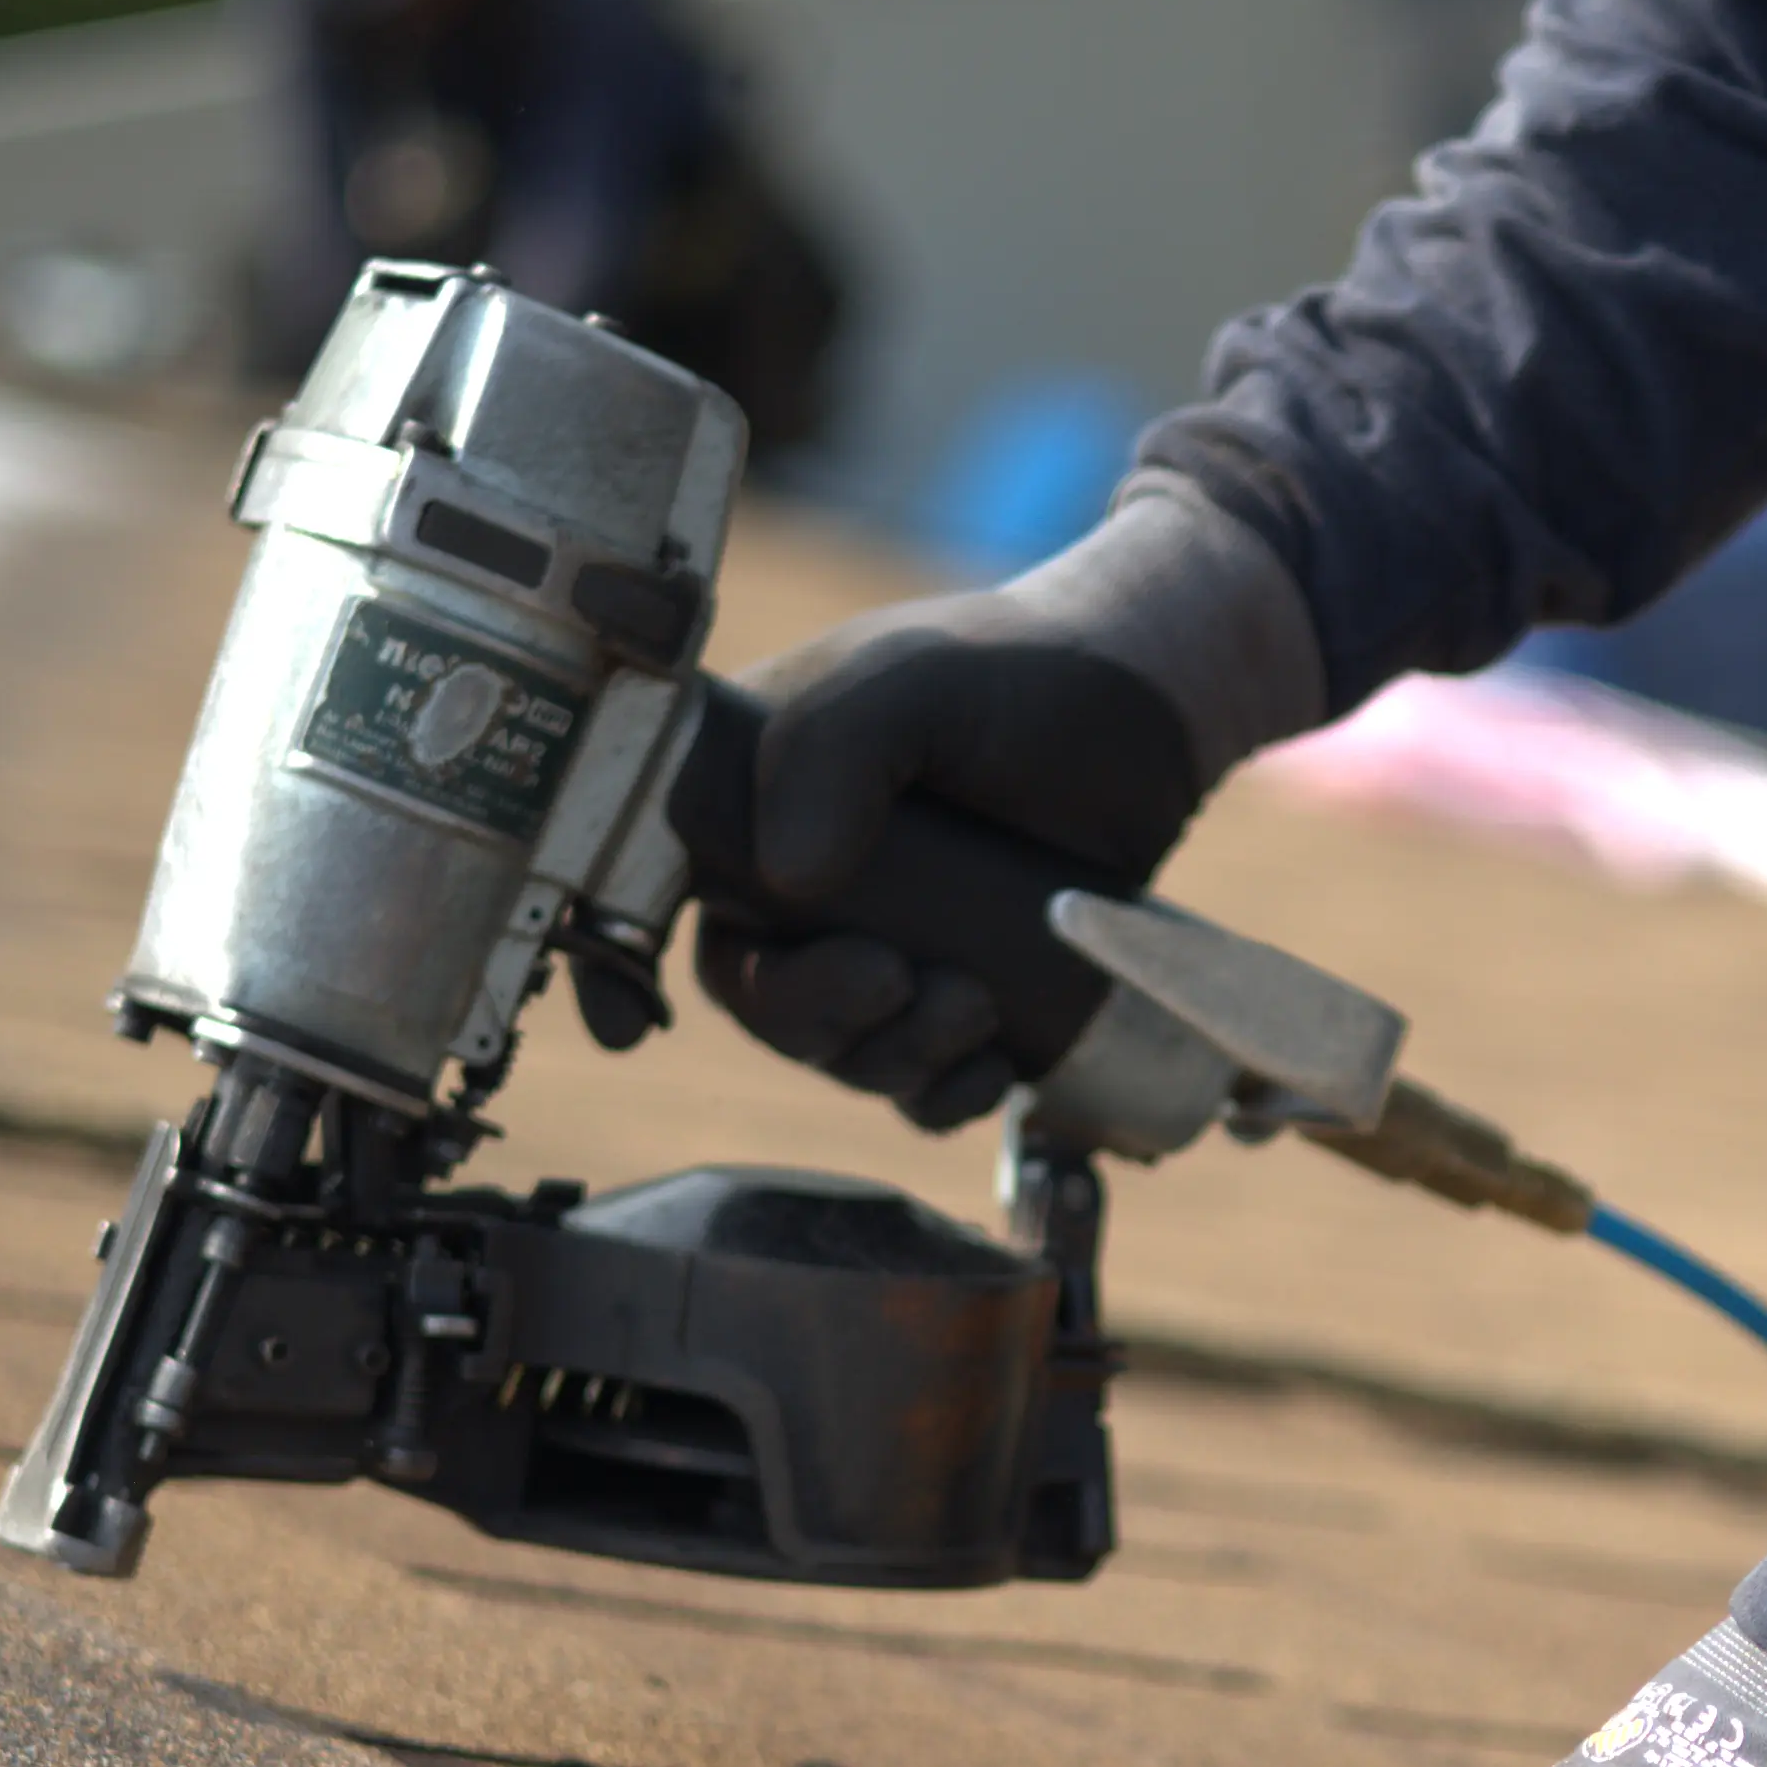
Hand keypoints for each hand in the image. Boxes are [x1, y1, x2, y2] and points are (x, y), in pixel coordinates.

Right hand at [693, 480, 1325, 1130]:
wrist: (1149, 712)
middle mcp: (794, 878)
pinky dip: (944, 1093)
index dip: (617, 961)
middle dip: (814, 1013)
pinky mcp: (954, 994)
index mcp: (747, 796)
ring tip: (972, 1001)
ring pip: (838, 1048)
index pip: (645, 886)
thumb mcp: (915, 681)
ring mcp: (877, 943)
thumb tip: (792, 877)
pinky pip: (919, 1085)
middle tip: (893, 980)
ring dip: (893, 1052)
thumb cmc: (1016, 673)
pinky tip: (992, 1064)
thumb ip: (837, 747)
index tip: (628, 1024)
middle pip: (753, 993)